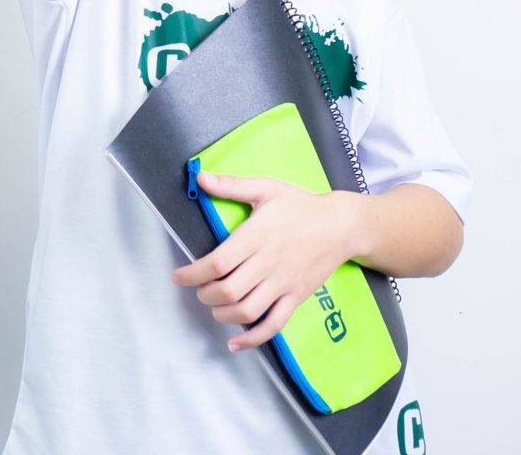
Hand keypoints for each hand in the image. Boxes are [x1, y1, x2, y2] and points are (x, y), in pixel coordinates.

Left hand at [172, 171, 362, 350]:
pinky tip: (236, 342)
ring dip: (223, 315)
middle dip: (205, 295)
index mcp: (257, 236)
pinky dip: (253, 338)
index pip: (218, 263)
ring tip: (214, 307)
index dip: (193, 273)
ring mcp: (284, 283)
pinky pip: (275, 324)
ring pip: (249, 311)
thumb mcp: (266, 188)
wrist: (341, 225)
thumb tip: (200, 178)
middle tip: (197, 289)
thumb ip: (231, 186)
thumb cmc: (300, 205)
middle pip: (229, 291)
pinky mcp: (297, 297)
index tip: (178, 276)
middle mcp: (269, 263)